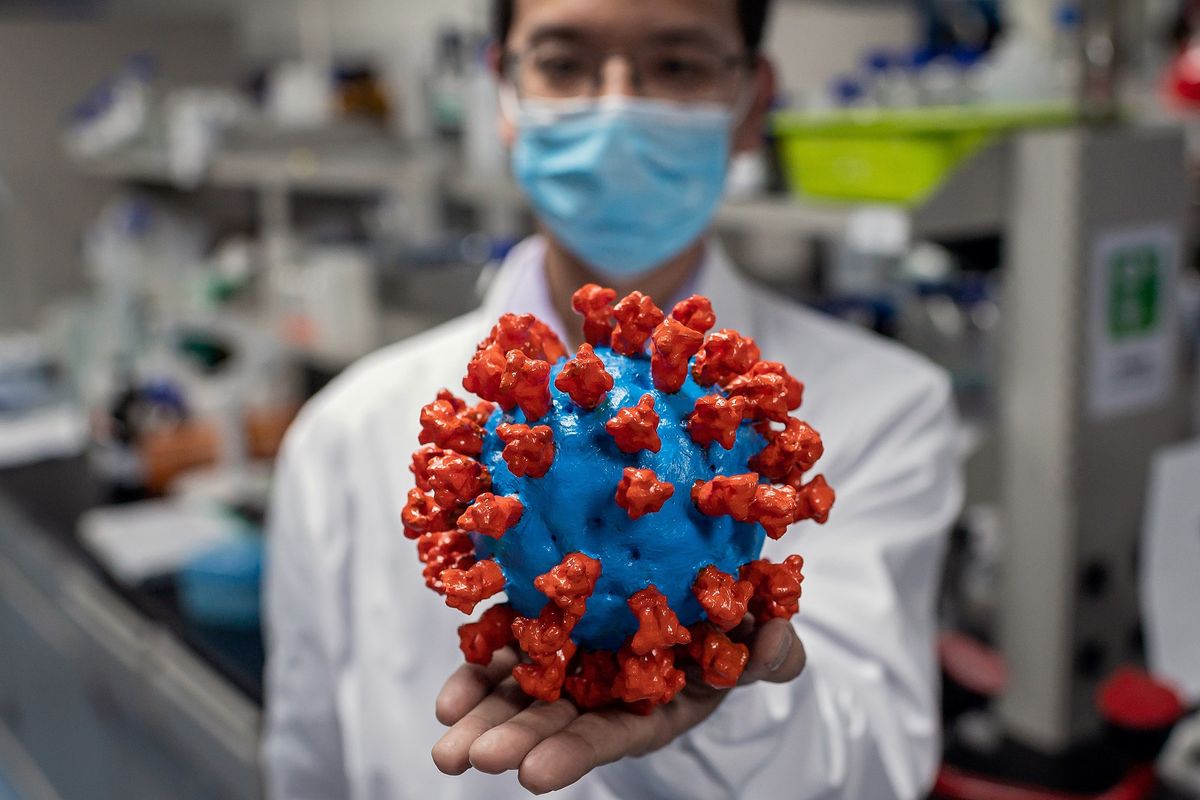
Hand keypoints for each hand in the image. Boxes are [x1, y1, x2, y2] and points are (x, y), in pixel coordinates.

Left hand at [431, 618, 806, 794]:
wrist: (698, 582)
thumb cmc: (734, 619)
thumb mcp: (759, 636)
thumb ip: (771, 649)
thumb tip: (777, 640)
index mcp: (653, 703)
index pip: (610, 734)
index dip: (573, 753)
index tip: (532, 775)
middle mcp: (604, 692)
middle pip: (553, 723)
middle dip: (513, 741)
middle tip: (472, 756)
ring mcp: (569, 660)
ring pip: (521, 694)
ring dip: (482, 715)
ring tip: (446, 739)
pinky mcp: (545, 625)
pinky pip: (506, 650)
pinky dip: (477, 672)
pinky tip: (449, 696)